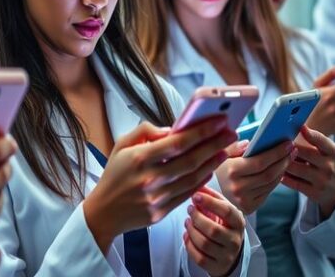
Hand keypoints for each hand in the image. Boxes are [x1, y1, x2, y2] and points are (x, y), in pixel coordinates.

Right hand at [83, 117, 234, 252]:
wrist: (103, 212)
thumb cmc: (114, 175)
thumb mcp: (122, 145)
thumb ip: (145, 131)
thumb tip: (170, 130)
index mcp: (140, 158)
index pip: (178, 142)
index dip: (201, 131)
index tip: (217, 121)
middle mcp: (150, 178)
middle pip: (191, 159)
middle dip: (214, 144)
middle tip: (230, 132)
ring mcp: (157, 197)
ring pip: (193, 177)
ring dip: (213, 162)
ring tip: (225, 149)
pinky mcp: (162, 212)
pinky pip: (188, 193)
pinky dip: (202, 180)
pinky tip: (211, 168)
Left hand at [184, 186, 244, 276]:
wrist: (230, 253)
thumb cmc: (224, 226)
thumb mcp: (222, 210)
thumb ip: (212, 197)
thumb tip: (198, 185)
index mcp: (238, 223)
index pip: (227, 211)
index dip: (210, 202)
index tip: (196, 195)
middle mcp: (235, 240)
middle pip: (213, 229)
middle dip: (197, 218)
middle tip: (189, 209)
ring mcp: (227, 255)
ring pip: (204, 244)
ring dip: (191, 231)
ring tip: (187, 221)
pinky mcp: (217, 267)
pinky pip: (199, 257)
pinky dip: (189, 245)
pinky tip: (187, 236)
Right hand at [215, 139, 294, 213]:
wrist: (214, 190)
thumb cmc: (221, 167)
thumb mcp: (222, 153)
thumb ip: (234, 146)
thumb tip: (249, 144)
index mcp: (231, 171)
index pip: (260, 162)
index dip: (276, 153)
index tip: (288, 144)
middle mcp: (237, 187)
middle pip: (269, 174)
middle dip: (283, 161)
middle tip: (292, 150)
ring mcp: (243, 200)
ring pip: (271, 184)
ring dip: (282, 170)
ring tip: (288, 158)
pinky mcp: (249, 207)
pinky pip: (268, 192)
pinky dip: (276, 180)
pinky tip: (279, 171)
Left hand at [282, 126, 334, 218]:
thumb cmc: (325, 163)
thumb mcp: (326, 151)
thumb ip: (312, 140)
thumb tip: (288, 128)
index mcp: (332, 151)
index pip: (322, 141)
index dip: (311, 134)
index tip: (300, 127)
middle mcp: (329, 166)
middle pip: (306, 153)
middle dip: (290, 148)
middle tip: (276, 142)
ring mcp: (322, 181)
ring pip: (296, 169)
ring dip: (284, 162)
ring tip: (273, 157)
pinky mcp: (315, 193)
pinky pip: (294, 183)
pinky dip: (284, 177)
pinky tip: (277, 172)